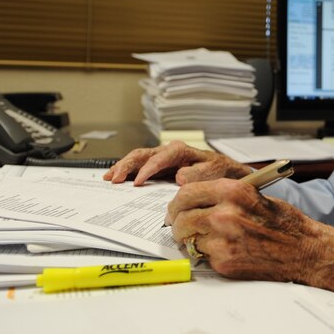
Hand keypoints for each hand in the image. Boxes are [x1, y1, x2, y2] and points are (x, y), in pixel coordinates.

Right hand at [103, 140, 251, 185]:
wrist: (224, 172)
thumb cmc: (219, 172)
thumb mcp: (212, 172)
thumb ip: (197, 173)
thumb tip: (179, 176)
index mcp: (180, 150)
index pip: (159, 158)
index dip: (147, 170)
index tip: (138, 183)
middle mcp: (168, 151)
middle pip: (142, 154)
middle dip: (127, 166)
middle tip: (114, 179)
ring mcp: (161, 158)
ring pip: (137, 159)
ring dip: (122, 167)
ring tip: (109, 178)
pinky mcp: (158, 167)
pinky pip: (139, 166)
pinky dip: (126, 171)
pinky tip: (115, 178)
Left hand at [167, 178, 333, 292]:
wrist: (303, 250)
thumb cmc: (282, 222)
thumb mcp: (253, 195)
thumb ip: (222, 195)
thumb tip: (192, 199)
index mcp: (231, 191)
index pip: (186, 193)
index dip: (177, 203)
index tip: (176, 209)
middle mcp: (224, 214)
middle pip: (181, 217)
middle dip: (177, 223)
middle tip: (180, 227)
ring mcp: (223, 240)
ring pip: (186, 238)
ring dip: (189, 240)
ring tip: (200, 239)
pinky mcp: (224, 261)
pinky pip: (201, 256)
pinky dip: (206, 255)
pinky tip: (221, 251)